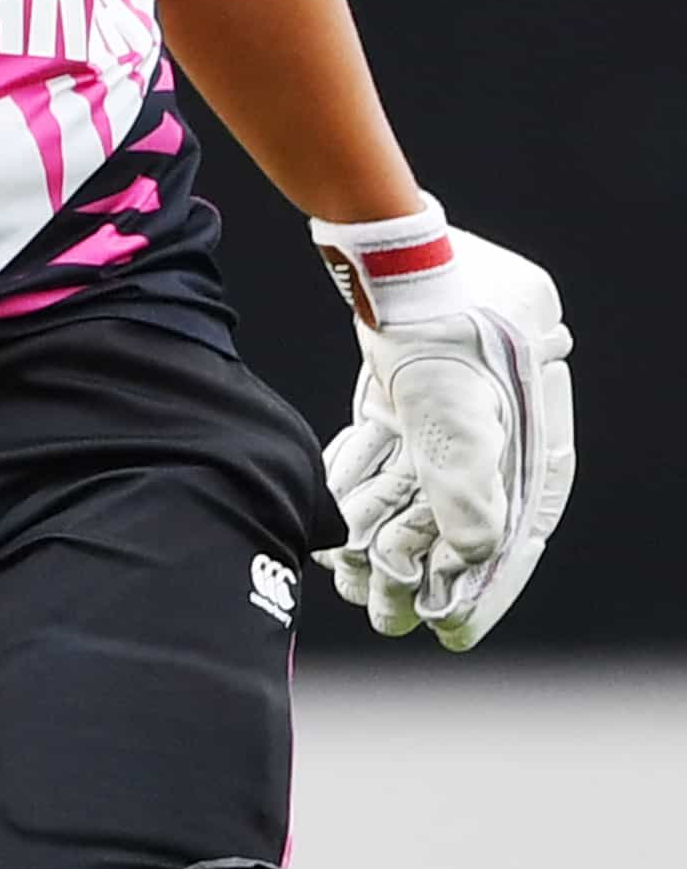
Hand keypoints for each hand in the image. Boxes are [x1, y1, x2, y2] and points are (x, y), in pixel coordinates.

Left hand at [312, 198, 574, 650]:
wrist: (380, 237)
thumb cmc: (435, 310)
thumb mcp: (453, 403)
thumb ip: (465, 478)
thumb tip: (474, 551)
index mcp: (531, 419)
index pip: (522, 518)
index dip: (490, 581)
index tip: (454, 631)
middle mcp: (497, 413)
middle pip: (464, 507)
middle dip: (426, 568)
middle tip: (393, 622)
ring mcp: (449, 398)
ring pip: (418, 484)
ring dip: (387, 534)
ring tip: (355, 588)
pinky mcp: (404, 386)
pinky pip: (387, 453)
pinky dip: (365, 488)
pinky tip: (337, 529)